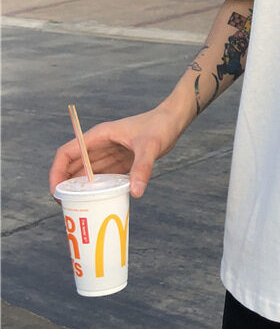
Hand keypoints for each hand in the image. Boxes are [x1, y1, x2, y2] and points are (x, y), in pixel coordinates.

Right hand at [49, 104, 183, 200]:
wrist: (174, 120)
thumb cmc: (160, 126)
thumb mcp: (151, 146)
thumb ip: (142, 168)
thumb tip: (136, 193)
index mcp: (98, 136)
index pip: (67, 153)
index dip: (57, 172)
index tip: (56, 191)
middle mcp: (100, 145)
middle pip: (74, 166)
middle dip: (66, 185)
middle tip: (66, 206)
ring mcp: (110, 153)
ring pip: (88, 173)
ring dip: (81, 188)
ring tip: (79, 207)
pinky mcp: (121, 160)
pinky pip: (104, 176)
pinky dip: (99, 188)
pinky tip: (100, 201)